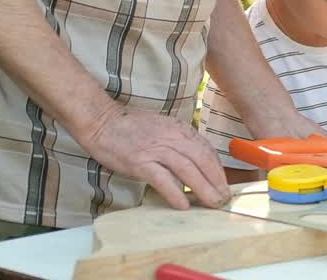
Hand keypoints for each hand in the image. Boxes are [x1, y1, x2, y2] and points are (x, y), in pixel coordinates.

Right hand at [79, 105, 229, 210]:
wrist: (102, 121)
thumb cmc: (130, 127)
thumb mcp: (162, 128)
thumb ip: (178, 142)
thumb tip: (194, 161)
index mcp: (179, 129)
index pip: (206, 150)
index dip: (218, 169)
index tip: (224, 183)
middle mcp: (172, 138)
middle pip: (202, 160)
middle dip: (217, 181)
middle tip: (224, 198)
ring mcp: (156, 149)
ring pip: (188, 170)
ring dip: (203, 188)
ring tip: (212, 203)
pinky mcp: (140, 162)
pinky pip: (162, 179)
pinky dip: (175, 193)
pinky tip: (183, 205)